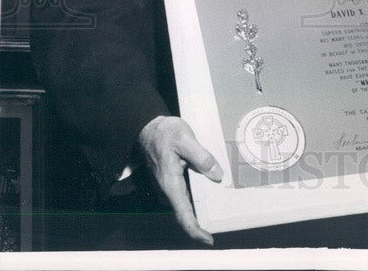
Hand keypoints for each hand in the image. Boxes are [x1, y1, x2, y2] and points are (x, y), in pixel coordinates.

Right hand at [138, 115, 221, 244]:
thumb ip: (202, 157)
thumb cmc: (166, 133)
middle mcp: (169, 187)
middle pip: (184, 213)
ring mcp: (170, 185)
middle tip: (217, 231)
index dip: (194, 229)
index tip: (207, 239)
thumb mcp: (186, 139)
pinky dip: (195, 202)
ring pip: (184, 205)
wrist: (149, 128)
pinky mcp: (173, 179)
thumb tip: (217, 175)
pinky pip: (185, 195)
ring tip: (216, 217)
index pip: (182, 212)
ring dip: (198, 214)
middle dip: (199, 225)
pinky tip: (208, 199)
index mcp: (170, 181)